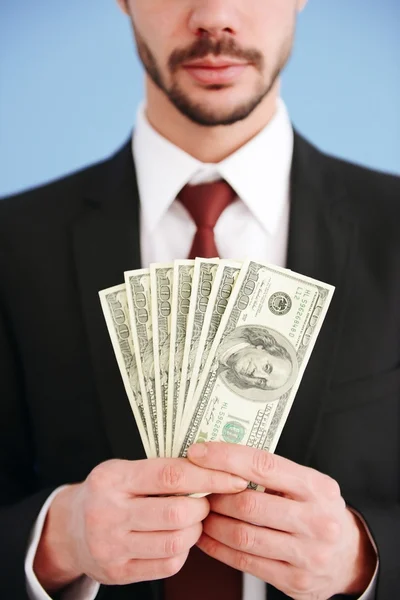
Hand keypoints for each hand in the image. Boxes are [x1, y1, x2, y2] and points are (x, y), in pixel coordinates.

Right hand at [33, 457, 246, 591]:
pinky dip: (182, 551)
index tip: (232, 477)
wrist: (69, 530)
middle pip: (176, 513)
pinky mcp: (118, 573)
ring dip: (195, 530)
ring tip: (192, 519)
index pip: (170, 475)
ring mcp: (111, 546)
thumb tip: (212, 466)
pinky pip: (167, 565)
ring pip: (175, 542)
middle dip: (202, 506)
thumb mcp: (123, 470)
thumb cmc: (106, 493)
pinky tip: (177, 538)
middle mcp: (108, 513)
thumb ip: (160, 469)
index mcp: (112, 479)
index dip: (208, 476)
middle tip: (206, 500)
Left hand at [187, 443, 376, 599]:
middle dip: (215, 496)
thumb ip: (270, 473)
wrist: (350, 555)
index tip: (199, 452)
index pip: (263, 465)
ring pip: (243, 536)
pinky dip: (218, 548)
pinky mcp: (295, 580)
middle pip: (248, 504)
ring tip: (200, 513)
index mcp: (316, 486)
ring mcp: (307, 554)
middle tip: (197, 489)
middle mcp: (316, 520)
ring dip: (213, 523)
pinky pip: (246, 562)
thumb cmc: (318, 510)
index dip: (226, 457)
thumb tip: (219, 458)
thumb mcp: (307, 484)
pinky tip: (206, 537)